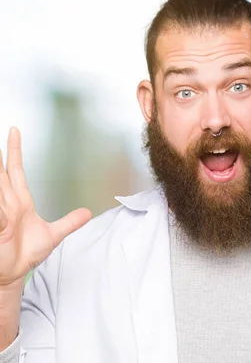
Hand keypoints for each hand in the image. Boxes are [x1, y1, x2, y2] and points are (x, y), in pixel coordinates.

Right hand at [0, 127, 91, 286]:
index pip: (15, 170)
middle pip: (1, 172)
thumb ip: (70, 222)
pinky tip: (4, 206)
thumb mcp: (54, 235)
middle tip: (2, 134)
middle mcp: (6, 203)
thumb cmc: (25, 254)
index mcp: (19, 201)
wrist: (12, 274)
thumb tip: (88, 213)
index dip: (15, 150)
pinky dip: (1, 207)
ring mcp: (0, 213)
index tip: (14, 131)